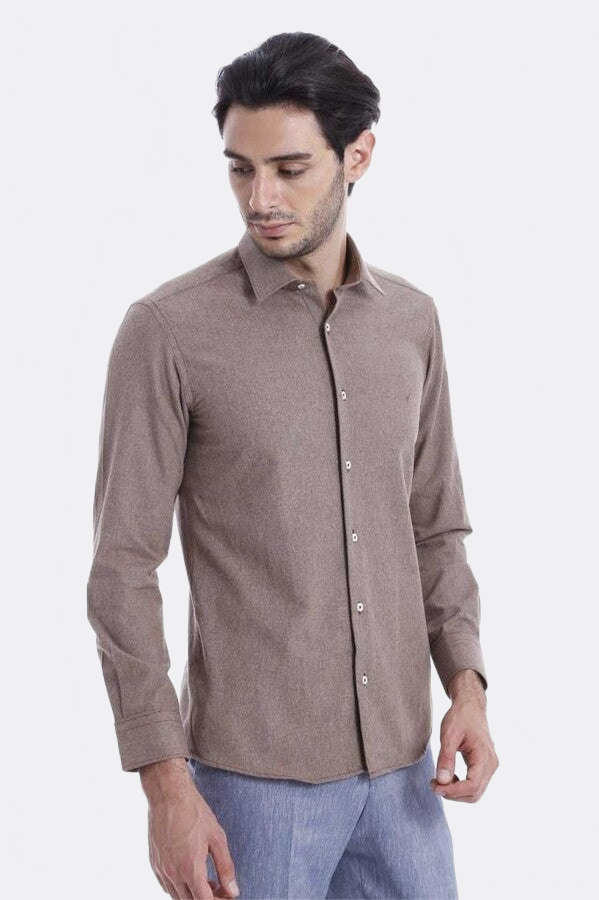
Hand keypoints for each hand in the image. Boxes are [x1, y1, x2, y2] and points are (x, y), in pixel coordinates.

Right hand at [141, 758, 239, 898]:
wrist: (169, 795)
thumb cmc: (194, 812)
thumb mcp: (217, 838)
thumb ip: (226, 867)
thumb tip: (233, 890)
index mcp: (190, 868)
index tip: (226, 895)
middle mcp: (173, 873)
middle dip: (207, 899)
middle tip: (219, 889)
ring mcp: (161, 869)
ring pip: (177, 896)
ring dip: (192, 895)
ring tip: (206, 881)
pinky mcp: (154, 863)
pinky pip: (166, 886)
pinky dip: (179, 887)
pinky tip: (189, 874)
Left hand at [429, 670, 498, 802]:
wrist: (471, 707)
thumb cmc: (460, 717)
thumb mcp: (449, 734)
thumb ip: (446, 758)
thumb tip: (442, 781)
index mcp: (484, 756)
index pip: (472, 786)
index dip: (453, 791)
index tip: (435, 786)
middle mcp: (491, 764)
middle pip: (474, 793)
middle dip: (453, 794)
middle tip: (433, 784)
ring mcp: (490, 766)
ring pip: (475, 792)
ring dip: (456, 792)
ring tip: (439, 781)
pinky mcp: (485, 767)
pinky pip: (475, 785)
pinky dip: (461, 787)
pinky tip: (448, 777)